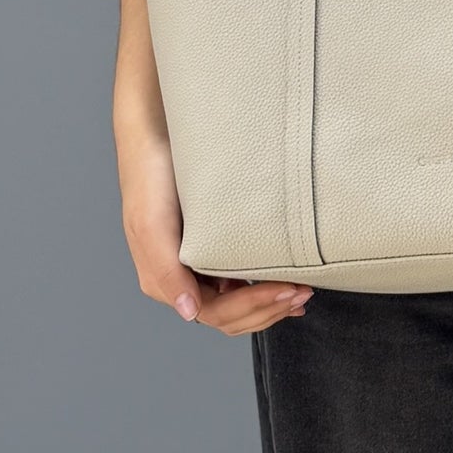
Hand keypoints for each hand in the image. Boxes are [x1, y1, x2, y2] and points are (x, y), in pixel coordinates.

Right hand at [119, 130, 311, 335]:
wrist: (155, 135)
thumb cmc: (151, 178)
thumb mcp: (152, 225)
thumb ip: (166, 272)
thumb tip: (188, 312)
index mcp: (165, 281)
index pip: (215, 313)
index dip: (253, 308)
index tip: (286, 289)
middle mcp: (181, 280)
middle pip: (229, 317)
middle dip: (267, 310)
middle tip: (302, 292)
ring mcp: (196, 267)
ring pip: (236, 306)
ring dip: (269, 305)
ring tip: (300, 293)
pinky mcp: (210, 249)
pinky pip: (238, 284)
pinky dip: (262, 291)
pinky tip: (284, 286)